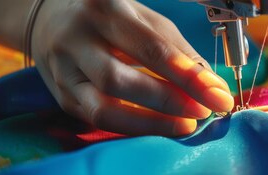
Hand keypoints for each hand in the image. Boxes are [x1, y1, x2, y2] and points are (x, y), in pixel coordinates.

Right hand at [30, 0, 233, 135]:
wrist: (50, 20)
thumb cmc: (108, 18)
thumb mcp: (147, 21)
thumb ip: (178, 51)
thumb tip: (211, 84)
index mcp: (106, 9)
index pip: (151, 49)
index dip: (188, 77)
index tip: (217, 95)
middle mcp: (78, 37)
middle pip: (121, 80)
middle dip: (169, 102)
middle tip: (202, 112)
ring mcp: (64, 69)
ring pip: (103, 107)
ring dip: (150, 123)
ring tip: (183, 125)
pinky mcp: (61, 96)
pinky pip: (97, 120)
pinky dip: (133, 127)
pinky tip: (158, 127)